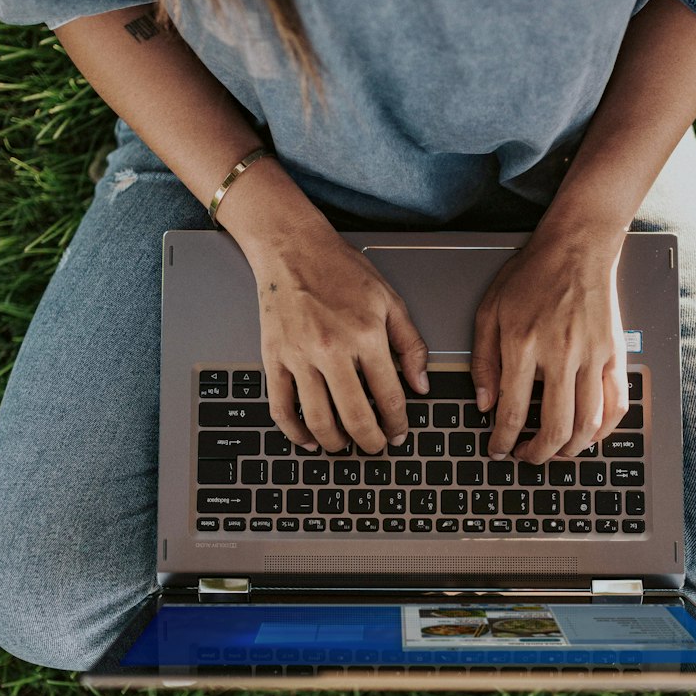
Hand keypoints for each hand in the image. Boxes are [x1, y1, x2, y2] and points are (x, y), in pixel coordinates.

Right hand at [247, 222, 429, 452]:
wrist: (293, 248)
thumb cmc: (341, 269)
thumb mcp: (389, 300)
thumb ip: (410, 344)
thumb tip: (421, 384)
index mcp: (365, 336)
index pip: (388, 396)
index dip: (398, 423)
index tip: (399, 433)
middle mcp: (332, 350)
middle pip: (355, 416)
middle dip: (371, 441)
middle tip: (376, 447)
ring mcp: (299, 357)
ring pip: (318, 419)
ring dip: (335, 442)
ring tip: (345, 446)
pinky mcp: (274, 358)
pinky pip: (281, 407)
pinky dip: (294, 432)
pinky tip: (307, 439)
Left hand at [471, 232, 628, 463]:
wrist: (577, 246)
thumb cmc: (531, 274)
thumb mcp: (490, 311)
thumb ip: (483, 360)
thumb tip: (485, 403)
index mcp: (524, 345)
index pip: (513, 412)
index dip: (504, 442)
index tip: (499, 450)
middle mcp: (561, 355)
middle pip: (556, 427)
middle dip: (538, 454)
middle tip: (526, 457)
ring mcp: (593, 356)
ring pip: (589, 423)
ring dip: (571, 449)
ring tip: (556, 452)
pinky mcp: (615, 353)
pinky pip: (617, 404)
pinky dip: (605, 429)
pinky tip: (590, 435)